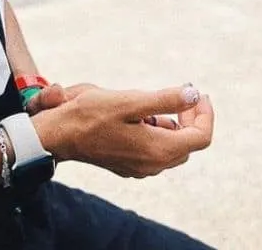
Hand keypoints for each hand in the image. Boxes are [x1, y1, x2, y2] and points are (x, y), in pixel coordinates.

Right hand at [32, 85, 213, 178]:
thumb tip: (194, 95)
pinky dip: (156, 133)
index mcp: (158, 149)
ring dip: (171, 126)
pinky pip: (154, 152)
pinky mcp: (127, 166)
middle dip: (190, 119)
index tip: (197, 92)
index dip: (205, 113)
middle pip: (188, 145)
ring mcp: (139, 168)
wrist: (56, 135)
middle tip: (182, 95)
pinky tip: (139, 117)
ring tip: (153, 104)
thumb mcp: (129, 101)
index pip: (201, 137)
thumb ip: (166, 100)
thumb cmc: (89, 115)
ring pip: (171, 149)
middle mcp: (153, 165)